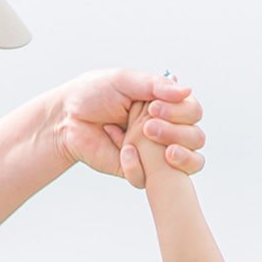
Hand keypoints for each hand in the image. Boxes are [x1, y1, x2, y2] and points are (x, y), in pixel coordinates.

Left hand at [59, 68, 202, 187]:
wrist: (65, 120)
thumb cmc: (92, 94)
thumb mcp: (123, 81)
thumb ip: (154, 85)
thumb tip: (187, 89)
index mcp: (164, 105)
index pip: (193, 111)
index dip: (181, 112)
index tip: (153, 108)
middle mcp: (166, 129)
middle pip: (196, 137)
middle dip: (176, 132)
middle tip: (148, 127)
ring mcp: (156, 153)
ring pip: (189, 161)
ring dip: (173, 153)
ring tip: (143, 140)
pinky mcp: (142, 172)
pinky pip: (157, 180)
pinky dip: (139, 167)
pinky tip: (121, 152)